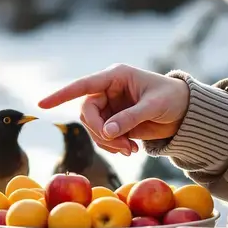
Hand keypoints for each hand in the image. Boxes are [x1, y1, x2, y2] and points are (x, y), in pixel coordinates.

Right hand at [37, 64, 189, 155]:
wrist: (185, 112)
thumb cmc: (172, 99)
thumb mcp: (153, 107)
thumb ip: (129, 118)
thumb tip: (106, 132)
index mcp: (115, 76)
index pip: (83, 85)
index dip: (62, 94)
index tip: (42, 104)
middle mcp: (108, 90)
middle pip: (87, 112)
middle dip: (100, 132)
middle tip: (122, 147)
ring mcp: (110, 106)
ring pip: (93, 127)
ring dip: (108, 142)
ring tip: (130, 151)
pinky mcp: (114, 121)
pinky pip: (102, 136)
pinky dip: (113, 146)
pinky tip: (130, 150)